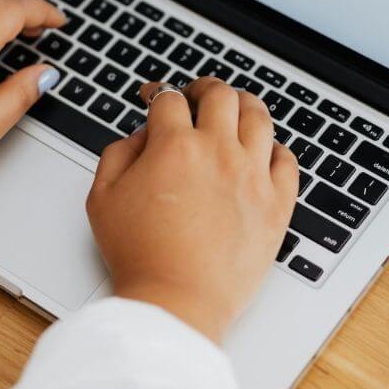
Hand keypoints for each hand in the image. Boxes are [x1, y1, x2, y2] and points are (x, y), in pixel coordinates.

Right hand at [86, 77, 297, 342]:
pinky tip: (262, 151)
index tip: (153, 98)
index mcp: (174, 146)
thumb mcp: (102, 197)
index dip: (157, 92)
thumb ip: (117, 153)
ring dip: (243, 105)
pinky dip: (275, 148)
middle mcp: (219, 152)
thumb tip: (141, 136)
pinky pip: (287, 160)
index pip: (170, 98)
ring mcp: (253, 177)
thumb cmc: (138, 255)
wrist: (176, 301)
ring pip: (259, 116)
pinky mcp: (277, 205)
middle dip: (203, 88)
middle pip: (221, 94)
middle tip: (195, 94)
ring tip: (234, 109)